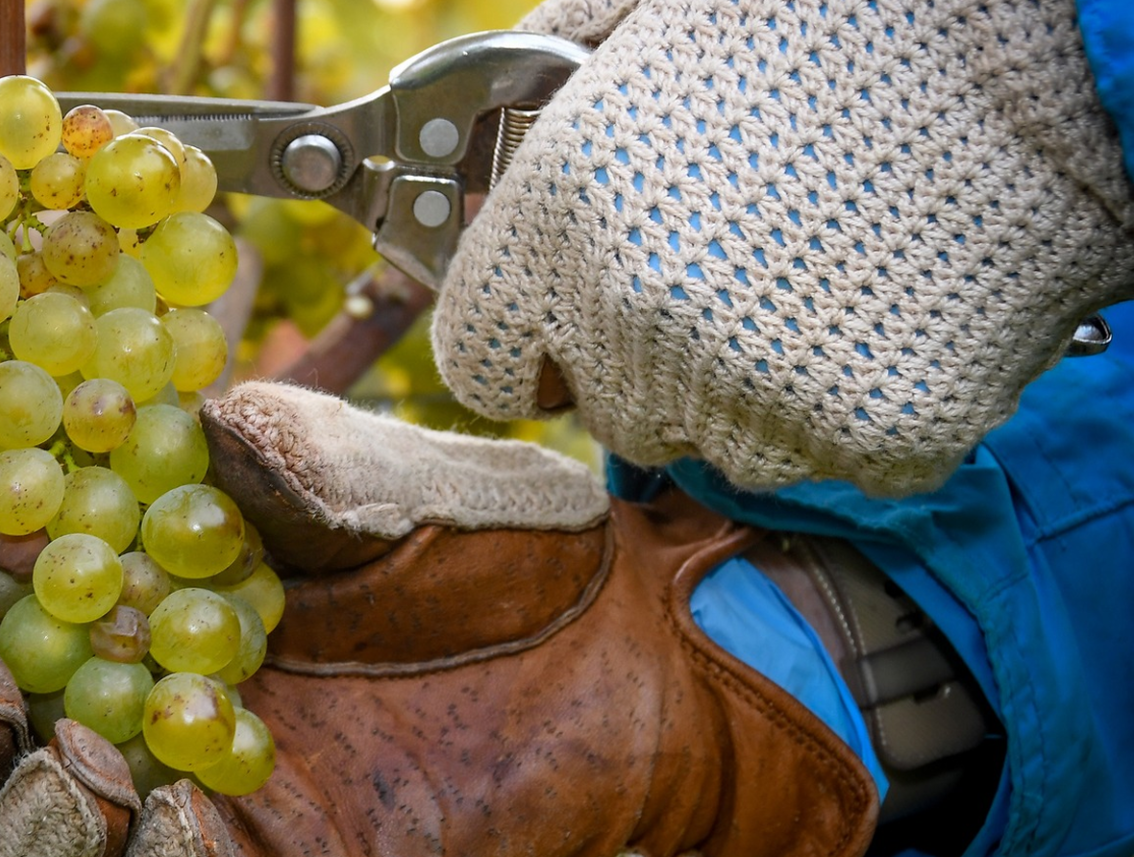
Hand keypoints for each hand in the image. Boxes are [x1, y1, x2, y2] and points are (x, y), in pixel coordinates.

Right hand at [0, 383, 877, 856]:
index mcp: (131, 581)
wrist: (646, 669)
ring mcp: (186, 799)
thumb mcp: (381, 476)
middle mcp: (133, 695)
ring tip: (55, 748)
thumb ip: (265, 462)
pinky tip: (163, 817)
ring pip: (25, 828)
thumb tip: (156, 423)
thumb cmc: (509, 551)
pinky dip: (130, 854)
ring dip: (6, 795)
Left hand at [437, 0, 1133, 494]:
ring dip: (748, 387)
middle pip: (604, 408)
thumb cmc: (834, 24)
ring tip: (817, 279)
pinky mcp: (872, 441)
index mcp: (560, 220)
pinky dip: (855, 404)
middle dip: (645, 356)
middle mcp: (636, 327)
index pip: (482, 365)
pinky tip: (886, 310)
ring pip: (717, 444)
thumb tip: (480, 167)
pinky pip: (833, 457)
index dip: (525, 341)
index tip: (560, 327)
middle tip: (725, 272)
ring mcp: (753, 399)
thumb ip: (544, 106)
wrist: (1042, 45)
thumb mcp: (650, 29)